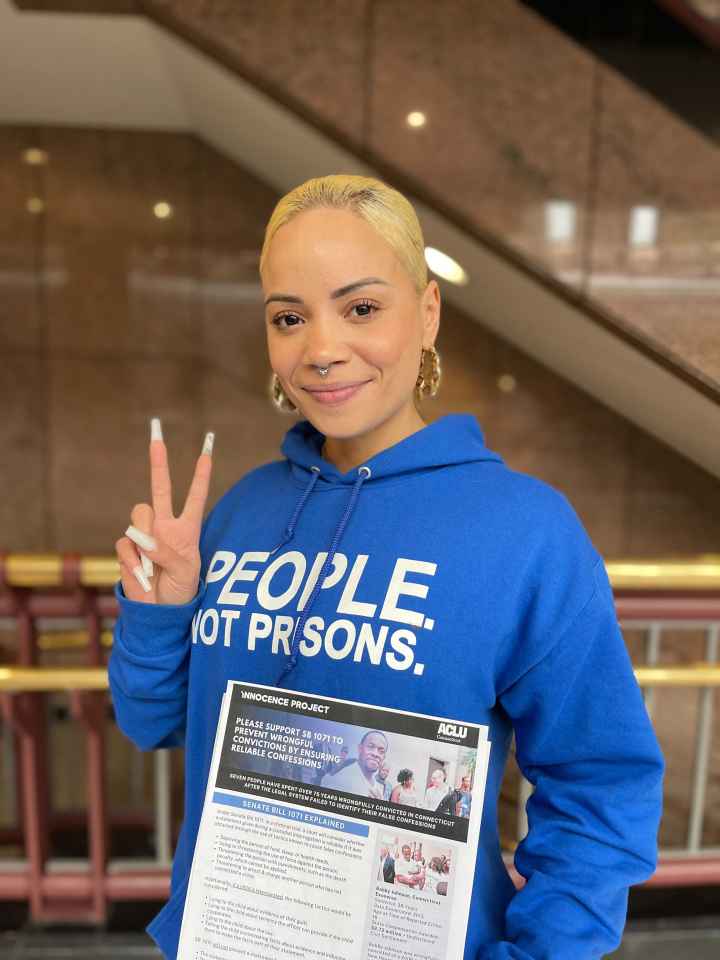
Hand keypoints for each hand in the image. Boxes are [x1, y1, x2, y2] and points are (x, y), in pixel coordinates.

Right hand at [115, 419, 214, 605]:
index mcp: (187, 529)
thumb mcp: (186, 572)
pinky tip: (142, 573)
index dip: (201, 475)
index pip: (195, 496)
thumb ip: (168, 552)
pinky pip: (125, 543)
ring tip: (153, 560)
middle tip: (156, 436)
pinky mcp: (128, 548)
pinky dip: (134, 559)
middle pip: (160, 488)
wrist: (159, 612)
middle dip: (158, 462)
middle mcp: (165, 526)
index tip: (207, 450)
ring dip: (145, 534)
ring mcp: (144, 535)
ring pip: (138, 514)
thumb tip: (144, 538)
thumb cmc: (181, 591)